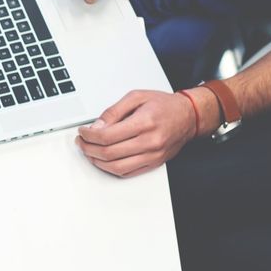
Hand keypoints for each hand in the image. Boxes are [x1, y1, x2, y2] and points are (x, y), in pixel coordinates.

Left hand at [75, 90, 197, 177]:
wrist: (189, 116)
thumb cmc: (164, 105)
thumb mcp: (136, 97)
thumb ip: (113, 111)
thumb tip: (96, 126)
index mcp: (144, 123)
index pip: (107, 136)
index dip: (89, 136)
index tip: (83, 132)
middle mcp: (150, 142)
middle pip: (109, 153)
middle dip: (88, 148)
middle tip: (81, 141)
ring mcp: (153, 155)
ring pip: (116, 167)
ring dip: (96, 161)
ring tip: (89, 151)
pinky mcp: (154, 163)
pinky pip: (127, 172)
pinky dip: (111, 168)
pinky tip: (103, 160)